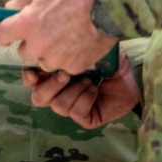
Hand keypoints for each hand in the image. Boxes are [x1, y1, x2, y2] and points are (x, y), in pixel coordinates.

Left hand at [0, 0, 110, 73]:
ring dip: (50, 52)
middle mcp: (38, 45)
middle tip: (48, 29)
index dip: (6, 33)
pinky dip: (69, 57)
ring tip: (67, 35)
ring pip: (44, 61)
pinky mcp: (73, 67)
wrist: (111, 6)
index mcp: (27, 23)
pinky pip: (64, 65)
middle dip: (32, 42)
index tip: (12, 31)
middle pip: (23, 52)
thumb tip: (10, 8)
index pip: (1, 37)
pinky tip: (79, 41)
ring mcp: (56, 59)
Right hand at [24, 51, 139, 128]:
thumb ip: (64, 47)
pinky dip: (86, 99)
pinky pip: (76, 112)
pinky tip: (96, 89)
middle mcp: (60, 93)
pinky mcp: (86, 119)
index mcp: (55, 75)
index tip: (33, 72)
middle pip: (38, 98)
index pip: (31, 80)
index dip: (29, 78)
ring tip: (89, 79)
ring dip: (73, 91)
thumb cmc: (108, 57)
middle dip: (50, 86)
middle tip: (66, 74)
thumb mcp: (84, 47)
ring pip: (58, 106)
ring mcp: (72, 107)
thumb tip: (42, 43)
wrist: (132, 72)